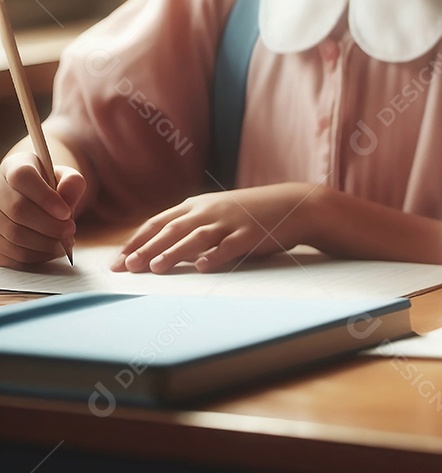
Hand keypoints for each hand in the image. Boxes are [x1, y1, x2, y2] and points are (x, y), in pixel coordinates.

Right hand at [0, 152, 83, 266]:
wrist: (33, 198)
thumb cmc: (51, 186)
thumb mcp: (66, 177)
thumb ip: (72, 183)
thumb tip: (67, 201)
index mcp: (14, 167)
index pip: (23, 177)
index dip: (45, 197)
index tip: (66, 213)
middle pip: (17, 209)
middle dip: (49, 226)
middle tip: (70, 232)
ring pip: (12, 235)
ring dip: (43, 244)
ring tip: (63, 244)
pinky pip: (8, 254)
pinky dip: (32, 256)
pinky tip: (49, 251)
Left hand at [112, 183, 316, 273]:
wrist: (293, 205)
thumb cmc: (251, 212)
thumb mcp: (217, 210)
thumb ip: (191, 224)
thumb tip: (159, 246)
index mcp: (198, 205)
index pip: (159, 223)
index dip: (137, 241)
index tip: (117, 261)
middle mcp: (210, 211)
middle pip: (172, 231)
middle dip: (147, 249)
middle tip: (126, 267)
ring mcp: (230, 222)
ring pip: (197, 238)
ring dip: (174, 253)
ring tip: (155, 268)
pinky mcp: (250, 234)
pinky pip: (230, 246)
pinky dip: (215, 256)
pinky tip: (201, 267)